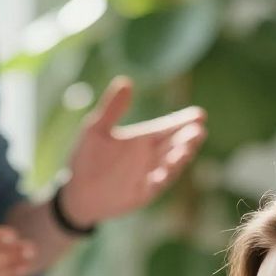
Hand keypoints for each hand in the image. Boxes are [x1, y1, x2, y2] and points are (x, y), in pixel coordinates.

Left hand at [62, 78, 205, 229]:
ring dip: (179, 158)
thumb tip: (126, 81)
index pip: (168, 128)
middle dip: (189, 139)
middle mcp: (150, 157)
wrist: (76, 192)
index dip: (183, 121)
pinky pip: (155, 186)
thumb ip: (112, 108)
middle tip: (199, 131)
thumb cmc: (86, 158)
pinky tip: (164, 171)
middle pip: (175, 145)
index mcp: (143, 139)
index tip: (200, 114)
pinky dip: (161, 178)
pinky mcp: (142, 194)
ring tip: (186, 149)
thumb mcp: (96, 129)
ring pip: (170, 165)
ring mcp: (149, 176)